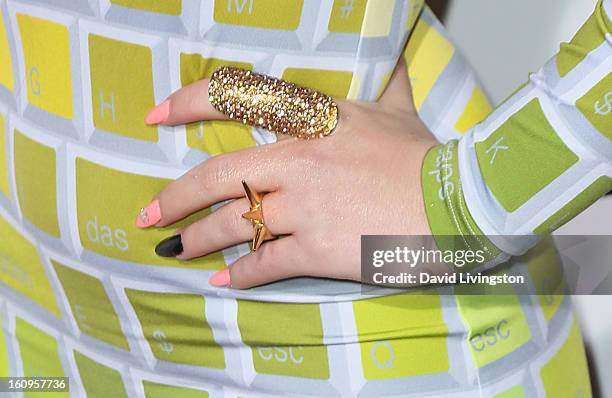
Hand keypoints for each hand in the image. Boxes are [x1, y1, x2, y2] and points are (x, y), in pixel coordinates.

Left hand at [138, 60, 436, 287]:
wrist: (459, 206)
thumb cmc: (428, 158)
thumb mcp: (400, 112)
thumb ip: (388, 83)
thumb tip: (398, 52)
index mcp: (314, 121)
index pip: (237, 99)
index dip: (188, 104)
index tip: (155, 117)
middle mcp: (300, 162)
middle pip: (219, 176)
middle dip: (176, 197)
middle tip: (148, 214)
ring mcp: (306, 207)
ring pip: (234, 224)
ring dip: (198, 241)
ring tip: (175, 251)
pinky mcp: (318, 250)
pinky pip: (267, 263)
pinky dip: (241, 274)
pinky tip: (224, 281)